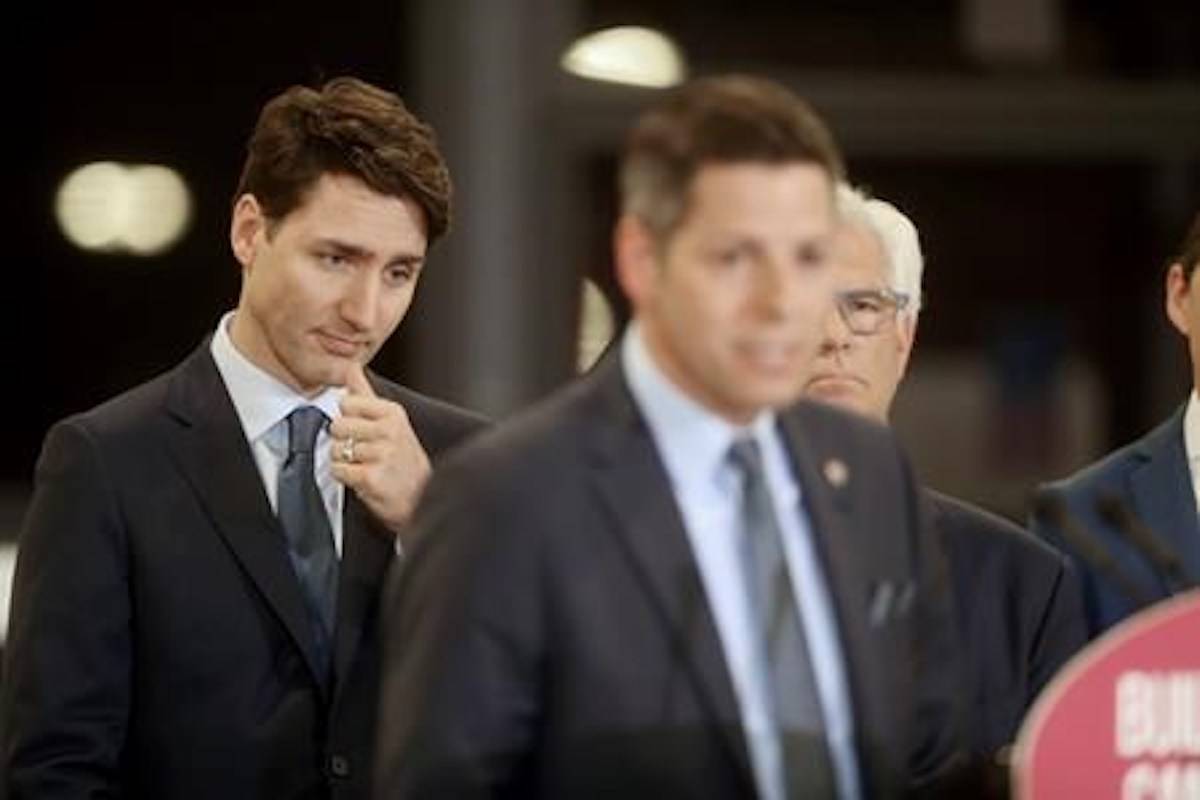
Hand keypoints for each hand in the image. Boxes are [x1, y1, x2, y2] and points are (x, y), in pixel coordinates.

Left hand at [330, 363, 430, 536]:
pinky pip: (338, 470)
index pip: (347, 403)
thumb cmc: (403, 461)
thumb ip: (365, 393)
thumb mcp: (391, 421)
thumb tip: (351, 367)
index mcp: (392, 413)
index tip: (365, 432)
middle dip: (343, 442)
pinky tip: (363, 479)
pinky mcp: (371, 477)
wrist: (420, 498)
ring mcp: (381, 454)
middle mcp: (389, 430)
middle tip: (364, 453)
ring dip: (345, 462)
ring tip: (366, 466)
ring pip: (335, 450)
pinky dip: (346, 477)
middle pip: (336, 426)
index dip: (349, 420)